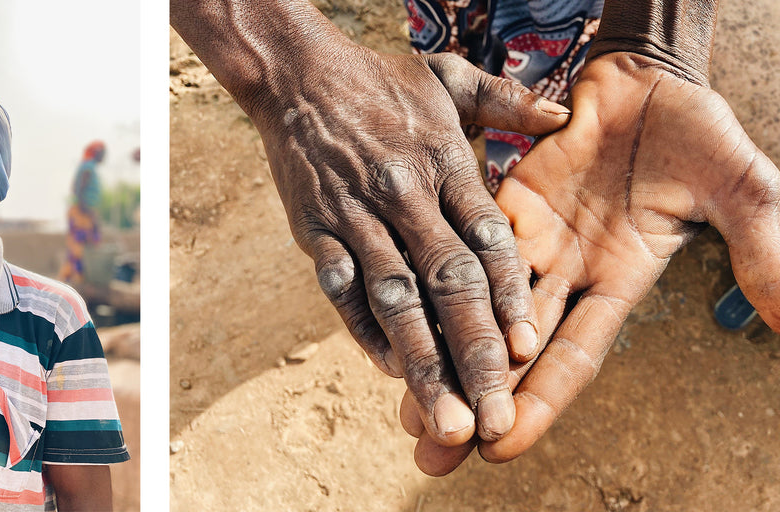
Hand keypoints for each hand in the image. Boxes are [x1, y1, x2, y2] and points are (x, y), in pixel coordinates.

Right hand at [260, 41, 576, 441]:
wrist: (296, 75)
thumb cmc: (378, 80)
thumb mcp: (447, 78)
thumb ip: (506, 100)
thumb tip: (561, 113)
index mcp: (444, 162)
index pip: (487, 238)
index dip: (509, 295)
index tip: (528, 351)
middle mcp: (404, 194)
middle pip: (447, 282)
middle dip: (473, 353)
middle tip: (495, 417)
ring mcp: (356, 215)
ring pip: (395, 298)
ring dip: (421, 362)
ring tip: (446, 420)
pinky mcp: (315, 229)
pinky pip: (340, 287)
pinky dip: (363, 329)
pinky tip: (388, 370)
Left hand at [401, 51, 779, 474]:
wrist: (644, 77)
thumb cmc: (694, 130)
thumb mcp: (737, 186)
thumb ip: (758, 243)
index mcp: (619, 282)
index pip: (573, 355)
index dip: (540, 401)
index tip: (501, 445)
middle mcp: (564, 272)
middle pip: (513, 348)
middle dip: (475, 397)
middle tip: (430, 452)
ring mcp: (527, 238)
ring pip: (476, 306)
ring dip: (442, 351)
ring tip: (403, 402)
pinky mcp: (498, 202)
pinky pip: (461, 244)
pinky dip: (433, 280)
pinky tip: (399, 314)